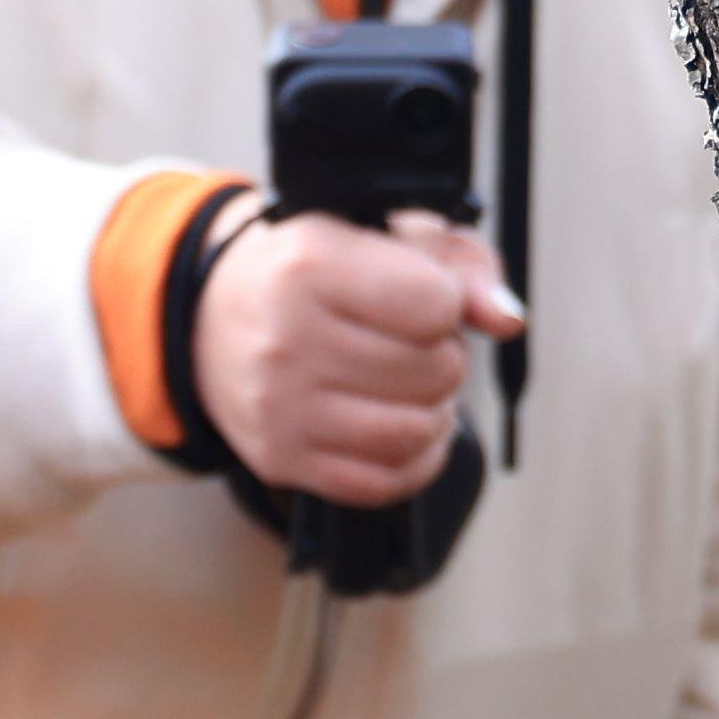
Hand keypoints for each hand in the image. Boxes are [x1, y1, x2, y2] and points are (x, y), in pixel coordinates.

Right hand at [194, 209, 520, 505]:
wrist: (211, 314)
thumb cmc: (311, 269)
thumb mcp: (385, 235)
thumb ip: (461, 265)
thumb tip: (506, 319)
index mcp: (310, 263)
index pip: (435, 303)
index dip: (447, 301)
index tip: (423, 296)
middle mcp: (287, 337)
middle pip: (435, 370)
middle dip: (443, 356)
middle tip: (414, 342)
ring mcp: (280, 406)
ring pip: (416, 431)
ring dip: (434, 410)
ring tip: (412, 385)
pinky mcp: (281, 459)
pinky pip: (385, 483)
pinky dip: (413, 459)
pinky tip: (401, 425)